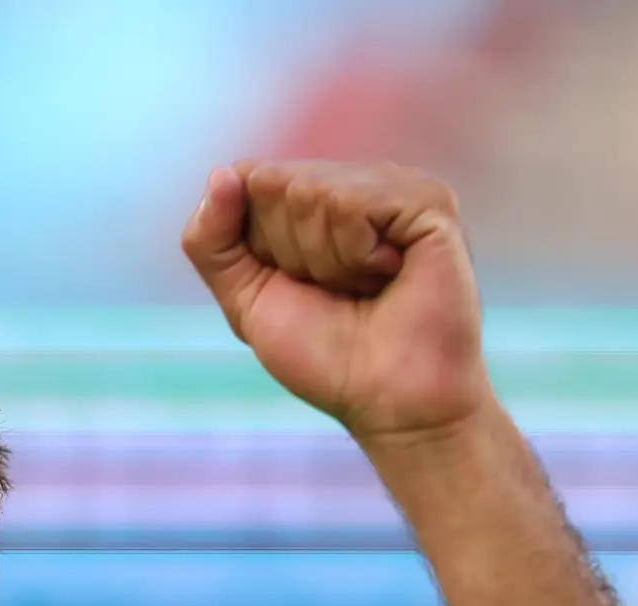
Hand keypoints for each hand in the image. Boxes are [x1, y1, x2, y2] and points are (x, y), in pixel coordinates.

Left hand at [182, 158, 487, 442]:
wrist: (388, 401)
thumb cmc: (326, 357)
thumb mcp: (246, 299)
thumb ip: (211, 242)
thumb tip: (220, 173)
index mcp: (314, 198)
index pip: (248, 179)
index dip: (258, 245)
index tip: (296, 285)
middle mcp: (354, 182)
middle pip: (273, 182)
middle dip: (289, 254)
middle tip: (336, 292)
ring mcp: (392, 186)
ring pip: (310, 191)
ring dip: (324, 261)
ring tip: (365, 287)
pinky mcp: (426, 199)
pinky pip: (350, 204)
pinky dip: (354, 255)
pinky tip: (390, 275)